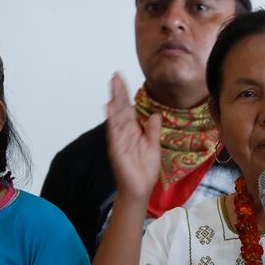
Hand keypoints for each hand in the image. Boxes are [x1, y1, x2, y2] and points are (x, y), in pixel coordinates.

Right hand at [105, 73, 160, 199]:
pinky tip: (110, 108)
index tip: (122, 79)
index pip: (128, 109)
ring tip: (112, 85)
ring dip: (114, 101)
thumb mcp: (153, 146)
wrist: (140, 189)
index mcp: (133, 131)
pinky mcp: (117, 149)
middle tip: (115, 75)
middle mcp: (124, 133)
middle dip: (118, 92)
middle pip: (120, 108)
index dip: (125, 94)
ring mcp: (119, 140)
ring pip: (116, 117)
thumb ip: (153, 130)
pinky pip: (114, 132)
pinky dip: (112, 120)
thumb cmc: (145, 170)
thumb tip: (155, 114)